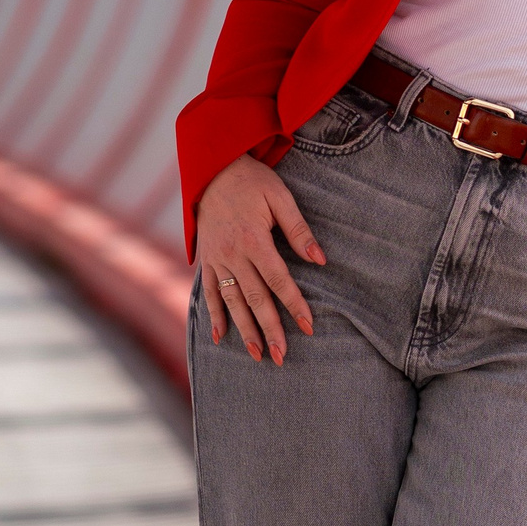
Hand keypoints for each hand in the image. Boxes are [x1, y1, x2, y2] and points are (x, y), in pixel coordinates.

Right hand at [194, 154, 322, 364]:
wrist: (213, 169)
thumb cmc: (253, 182)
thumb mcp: (281, 198)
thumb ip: (299, 230)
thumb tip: (320, 260)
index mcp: (254, 240)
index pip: (279, 280)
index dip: (294, 305)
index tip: (308, 327)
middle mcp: (233, 255)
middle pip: (255, 299)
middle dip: (270, 329)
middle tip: (281, 356)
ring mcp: (216, 260)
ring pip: (232, 302)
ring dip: (245, 330)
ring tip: (257, 354)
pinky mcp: (206, 260)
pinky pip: (209, 293)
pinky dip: (214, 316)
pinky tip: (221, 338)